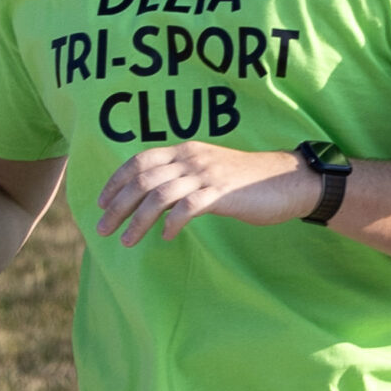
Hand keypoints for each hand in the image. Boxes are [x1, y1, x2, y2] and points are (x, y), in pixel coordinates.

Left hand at [96, 144, 317, 245]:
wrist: (289, 180)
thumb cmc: (249, 181)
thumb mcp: (210, 171)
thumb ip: (184, 177)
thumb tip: (157, 196)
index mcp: (185, 150)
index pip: (140, 160)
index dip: (116, 181)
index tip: (101, 202)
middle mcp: (191, 158)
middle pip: (142, 179)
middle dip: (117, 205)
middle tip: (102, 228)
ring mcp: (206, 174)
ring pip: (159, 195)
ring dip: (137, 220)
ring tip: (126, 240)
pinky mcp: (222, 193)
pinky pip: (187, 207)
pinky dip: (171, 223)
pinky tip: (166, 237)